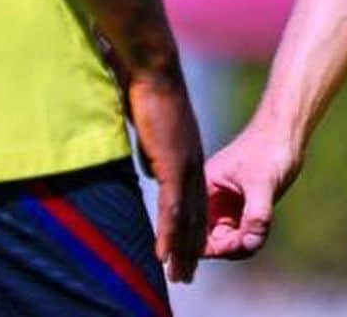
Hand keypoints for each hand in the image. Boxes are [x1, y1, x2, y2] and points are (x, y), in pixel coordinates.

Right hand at [128, 73, 206, 282]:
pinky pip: (172, 205)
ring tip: (180, 275)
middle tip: (188, 274)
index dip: (192, 228)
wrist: (156, 72)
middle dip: (191, 247)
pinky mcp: (172, 162)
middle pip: (195, 214)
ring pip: (186, 216)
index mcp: (191, 156)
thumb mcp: (156, 135)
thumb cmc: (150, 96)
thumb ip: (158, 156)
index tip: (189, 252)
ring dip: (182, 249)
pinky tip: (164, 254)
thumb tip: (153, 172)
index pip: (195, 200)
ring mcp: (185, 164)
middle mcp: (194, 163)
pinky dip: (168, 232)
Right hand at [203, 121, 300, 259]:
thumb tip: (250, 244)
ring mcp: (224, 205)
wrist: (287, 131)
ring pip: (224, 241)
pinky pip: (239, 234)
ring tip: (258, 231)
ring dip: (240, 243)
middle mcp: (209, 199)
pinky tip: (261, 228)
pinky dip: (249, 237)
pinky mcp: (240, 208)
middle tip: (250, 239)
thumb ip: (256, 214)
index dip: (208, 246)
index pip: (193, 231)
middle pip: (207, 241)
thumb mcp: (262, 182)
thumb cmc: (270, 148)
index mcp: (202, 189)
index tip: (234, 243)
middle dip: (227, 247)